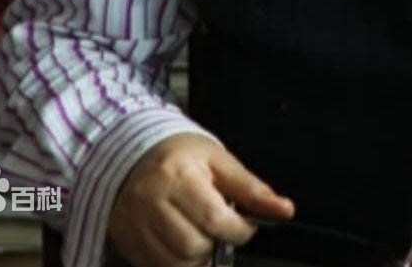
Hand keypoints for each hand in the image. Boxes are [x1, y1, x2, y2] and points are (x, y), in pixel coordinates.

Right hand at [108, 132, 294, 266]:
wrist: (134, 154)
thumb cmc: (182, 155)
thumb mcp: (219, 161)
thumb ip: (251, 189)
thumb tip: (283, 210)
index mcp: (180, 175)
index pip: (215, 218)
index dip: (239, 230)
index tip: (246, 225)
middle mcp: (154, 200)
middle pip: (194, 246)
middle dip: (216, 244)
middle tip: (220, 229)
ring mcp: (136, 223)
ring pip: (175, 263)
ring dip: (197, 258)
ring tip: (201, 236)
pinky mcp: (127, 241)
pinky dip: (176, 263)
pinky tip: (182, 246)